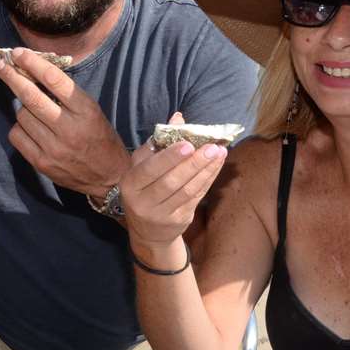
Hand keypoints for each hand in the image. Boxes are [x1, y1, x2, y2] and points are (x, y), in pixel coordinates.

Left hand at [0, 48, 129, 195]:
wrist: (109, 177)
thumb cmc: (100, 137)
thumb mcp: (92, 110)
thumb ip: (66, 94)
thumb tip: (34, 71)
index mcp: (85, 110)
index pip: (54, 80)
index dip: (33, 63)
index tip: (18, 53)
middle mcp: (69, 128)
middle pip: (31, 97)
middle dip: (12, 77)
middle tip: (0, 64)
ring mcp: (53, 148)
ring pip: (22, 116)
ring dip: (22, 108)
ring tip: (33, 110)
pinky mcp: (42, 163)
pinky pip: (17, 136)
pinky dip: (19, 127)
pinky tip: (29, 127)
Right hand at [122, 112, 227, 250]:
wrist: (148, 231)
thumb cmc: (145, 190)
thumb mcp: (143, 167)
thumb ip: (159, 143)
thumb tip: (178, 118)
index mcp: (130, 183)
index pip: (149, 170)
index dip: (169, 157)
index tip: (188, 144)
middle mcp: (142, 201)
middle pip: (170, 181)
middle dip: (193, 163)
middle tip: (211, 147)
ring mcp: (161, 214)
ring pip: (187, 190)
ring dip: (205, 170)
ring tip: (219, 152)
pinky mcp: (179, 220)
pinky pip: (196, 197)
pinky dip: (208, 180)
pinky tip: (217, 166)